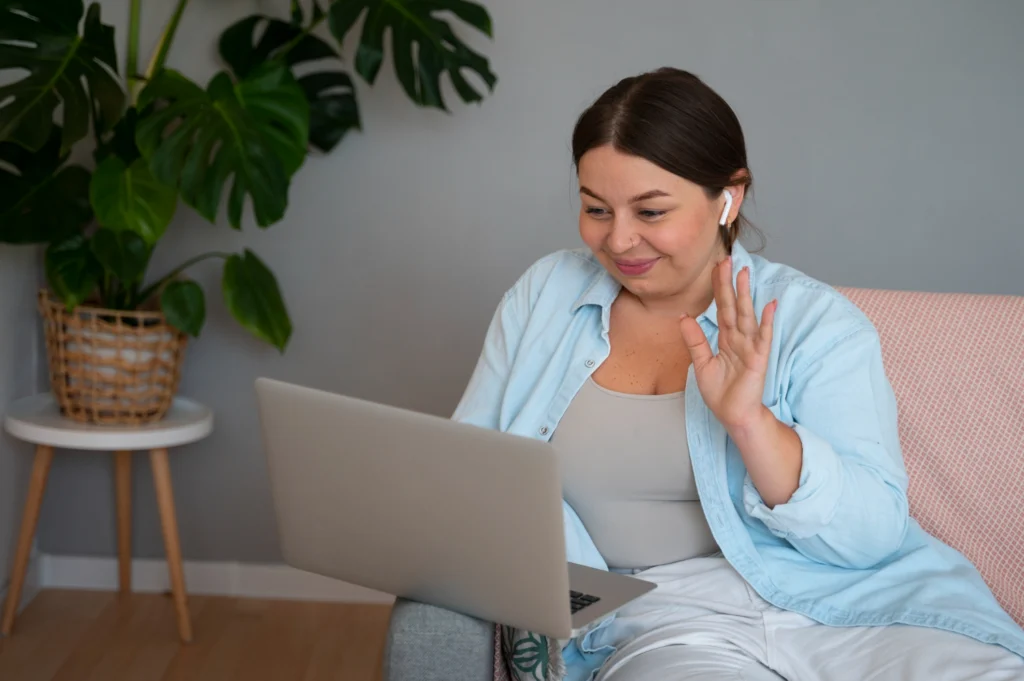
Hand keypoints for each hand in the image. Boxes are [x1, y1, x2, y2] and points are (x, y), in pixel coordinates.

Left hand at [680, 257, 776, 431]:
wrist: (734, 415)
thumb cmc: (721, 392)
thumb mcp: (702, 364)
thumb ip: (695, 340)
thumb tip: (683, 317)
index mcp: (726, 339)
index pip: (722, 308)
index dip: (719, 288)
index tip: (716, 267)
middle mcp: (739, 339)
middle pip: (734, 306)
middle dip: (730, 284)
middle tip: (728, 260)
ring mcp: (750, 348)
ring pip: (747, 316)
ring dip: (746, 295)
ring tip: (744, 274)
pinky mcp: (758, 360)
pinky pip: (762, 338)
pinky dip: (766, 322)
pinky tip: (768, 305)